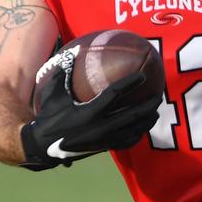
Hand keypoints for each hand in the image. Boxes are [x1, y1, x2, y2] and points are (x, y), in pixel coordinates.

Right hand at [20, 69, 161, 170]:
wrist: (43, 145)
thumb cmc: (48, 116)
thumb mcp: (53, 93)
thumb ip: (62, 72)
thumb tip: (72, 53)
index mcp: (89, 111)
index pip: (115, 94)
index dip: (130, 84)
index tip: (142, 76)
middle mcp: (100, 126)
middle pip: (133, 115)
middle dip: (148, 105)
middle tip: (158, 95)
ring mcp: (104, 139)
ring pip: (133, 130)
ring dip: (147, 121)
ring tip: (155, 111)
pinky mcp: (104, 148)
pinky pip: (127, 142)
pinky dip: (137, 135)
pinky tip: (142, 128)